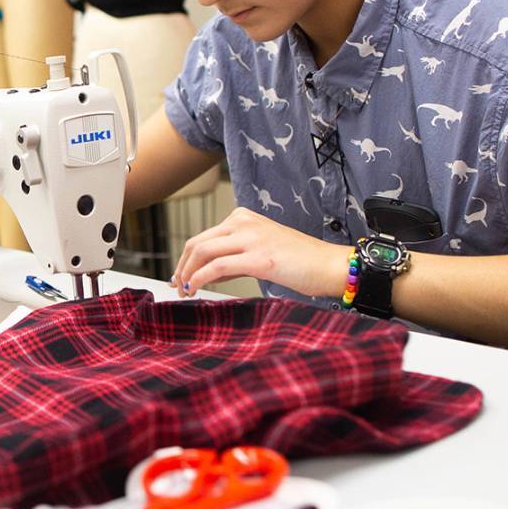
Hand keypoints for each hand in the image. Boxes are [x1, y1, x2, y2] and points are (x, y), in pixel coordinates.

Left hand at [172, 207, 352, 299]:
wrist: (330, 265)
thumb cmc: (301, 262)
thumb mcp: (260, 251)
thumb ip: (234, 257)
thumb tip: (207, 273)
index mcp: (244, 217)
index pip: (204, 236)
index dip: (186, 259)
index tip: (180, 276)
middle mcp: (244, 222)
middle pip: (197, 242)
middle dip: (182, 266)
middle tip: (177, 286)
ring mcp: (251, 238)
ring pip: (202, 251)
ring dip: (187, 273)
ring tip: (184, 291)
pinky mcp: (259, 257)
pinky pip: (217, 266)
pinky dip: (199, 279)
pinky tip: (195, 289)